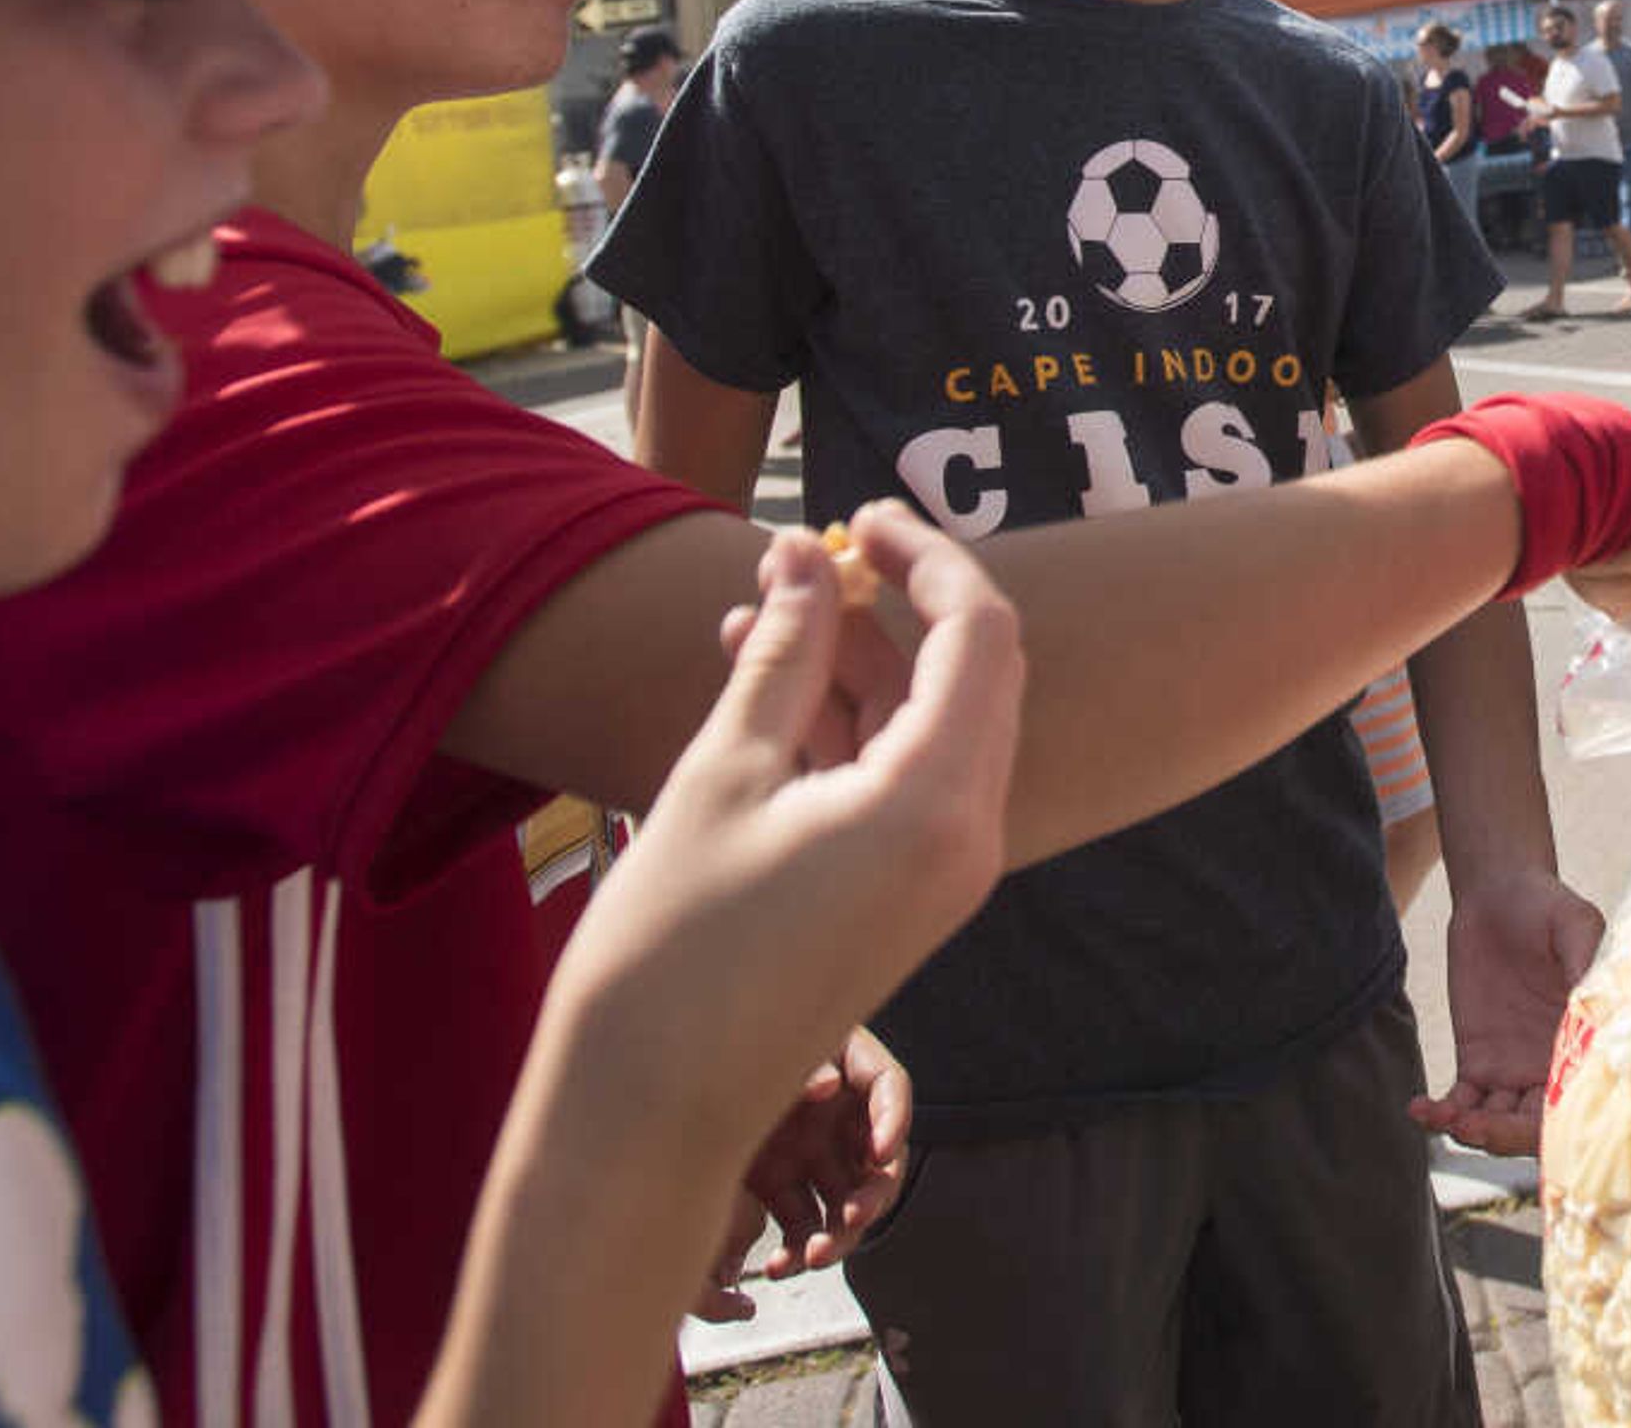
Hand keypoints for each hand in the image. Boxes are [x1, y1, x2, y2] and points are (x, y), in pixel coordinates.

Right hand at [540, 507, 1022, 1151]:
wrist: (651, 1114)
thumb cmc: (672, 947)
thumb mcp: (723, 772)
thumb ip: (781, 652)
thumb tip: (803, 552)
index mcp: (938, 804)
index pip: (979, 633)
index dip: (927, 556)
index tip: (856, 516)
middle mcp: (967, 840)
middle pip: (974, 675)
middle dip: (899, 603)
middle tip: (815, 553)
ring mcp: (943, 876)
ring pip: (932, 727)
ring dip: (859, 662)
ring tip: (753, 612)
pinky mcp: (907, 897)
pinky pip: (905, 780)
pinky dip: (850, 725)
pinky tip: (763, 682)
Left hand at [692, 1027, 909, 1315]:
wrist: (672, 1075)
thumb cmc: (728, 1045)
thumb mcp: (766, 1045)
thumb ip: (800, 1065)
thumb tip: (827, 1085)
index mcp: (845, 1069)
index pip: (889, 1089)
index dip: (894, 1121)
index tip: (880, 1152)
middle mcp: (836, 1118)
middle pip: (876, 1162)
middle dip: (871, 1196)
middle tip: (852, 1219)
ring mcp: (811, 1155)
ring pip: (842, 1204)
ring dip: (837, 1236)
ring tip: (812, 1258)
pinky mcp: (782, 1186)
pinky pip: (801, 1227)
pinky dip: (795, 1251)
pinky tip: (776, 1266)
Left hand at [1410, 866, 1603, 1154]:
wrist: (1502, 894)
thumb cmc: (1551, 908)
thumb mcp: (1577, 926)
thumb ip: (1584, 961)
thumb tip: (1593, 1001)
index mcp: (1590, 1046)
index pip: (1583, 1101)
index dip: (1564, 1124)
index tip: (1535, 1122)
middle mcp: (1554, 1068)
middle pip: (1535, 1126)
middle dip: (1507, 1137)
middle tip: (1476, 1127)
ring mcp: (1513, 1070)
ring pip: (1496, 1123)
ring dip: (1473, 1131)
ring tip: (1447, 1117)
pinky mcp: (1476, 1061)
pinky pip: (1460, 1102)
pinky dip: (1441, 1115)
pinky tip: (1419, 1108)